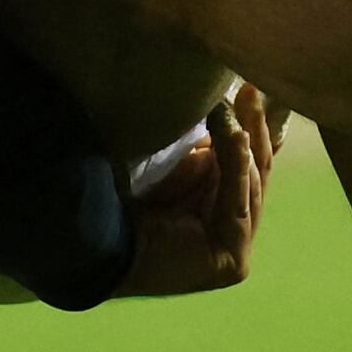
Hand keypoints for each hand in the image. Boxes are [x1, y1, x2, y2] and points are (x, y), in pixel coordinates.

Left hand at [113, 83, 282, 297]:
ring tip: (240, 106)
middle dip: (254, 129)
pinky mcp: (232, 262)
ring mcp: (235, 249)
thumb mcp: (178, 164)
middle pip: (253, 173)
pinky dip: (237, 169)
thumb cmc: (127, 200)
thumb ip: (209, 147)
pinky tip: (238, 138)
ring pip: (250, 186)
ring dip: (244, 142)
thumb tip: (232, 106)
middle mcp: (232, 229)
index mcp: (220, 206)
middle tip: (250, 90)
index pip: (245, 163)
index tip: (248, 89)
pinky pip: (238, 206)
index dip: (251, 126)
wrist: (97, 241)